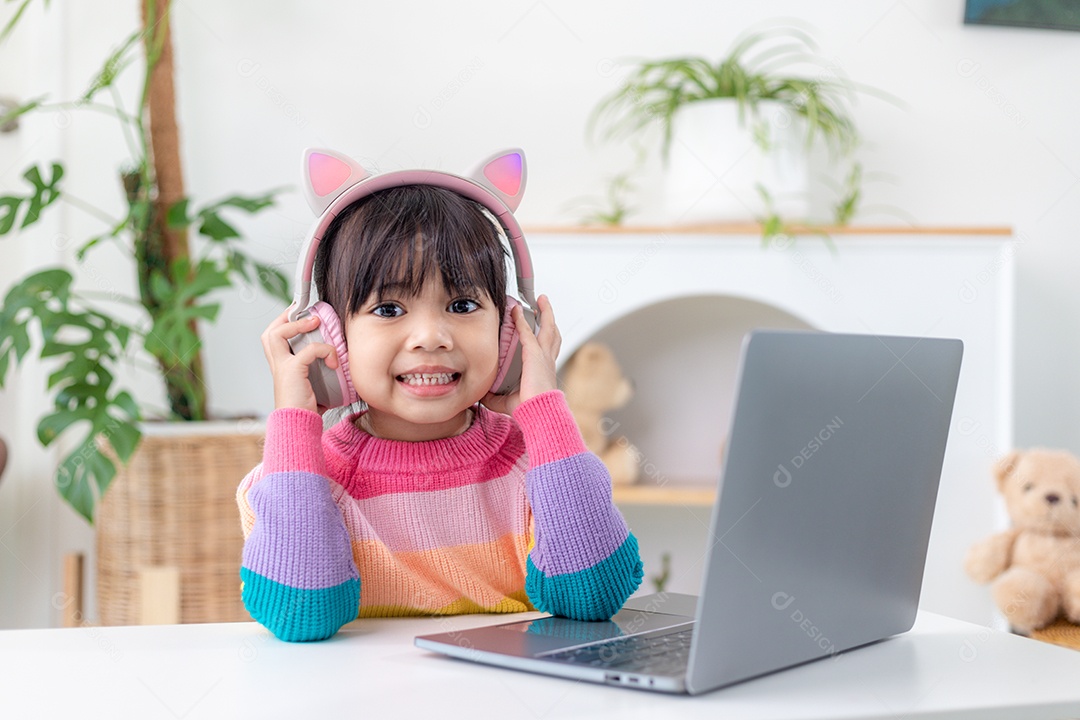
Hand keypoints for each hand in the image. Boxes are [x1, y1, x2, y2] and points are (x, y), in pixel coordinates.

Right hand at [261, 309, 340, 413]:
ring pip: (277, 333)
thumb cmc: (307, 412)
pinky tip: (335, 362)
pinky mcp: (292, 370)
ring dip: (298, 324)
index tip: (305, 318)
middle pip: (269, 332)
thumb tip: (339, 368)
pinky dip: (326, 350)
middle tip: (308, 315)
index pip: (274, 340)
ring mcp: (282, 367)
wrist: (298, 427)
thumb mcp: (314, 389)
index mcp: (281, 368)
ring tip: (316, 323)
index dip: (286, 325)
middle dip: (286, 318)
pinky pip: (310, 349)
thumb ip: (320, 376)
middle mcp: (277, 365)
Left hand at [482, 294, 560, 415]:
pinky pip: (527, 332)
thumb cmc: (527, 410)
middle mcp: (546, 360)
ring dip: (544, 312)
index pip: (545, 348)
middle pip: (552, 333)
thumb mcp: (506, 401)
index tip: (538, 325)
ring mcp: (543, 356)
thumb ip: (494, 394)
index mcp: (543, 370)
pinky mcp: (535, 354)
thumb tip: (481, 393)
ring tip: (541, 300)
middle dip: (549, 317)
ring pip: (548, 328)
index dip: (542, 335)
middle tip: (544, 305)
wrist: (538, 413)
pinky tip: (516, 311)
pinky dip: (522, 320)